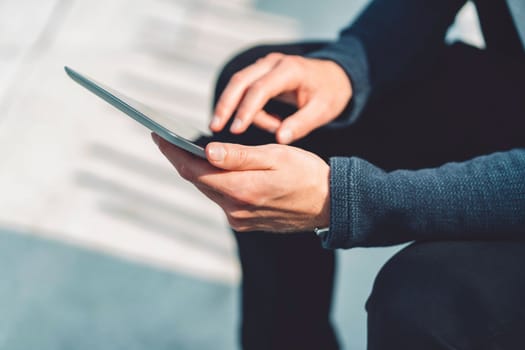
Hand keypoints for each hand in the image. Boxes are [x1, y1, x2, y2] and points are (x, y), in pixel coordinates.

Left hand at [152, 133, 329, 232]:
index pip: (193, 170)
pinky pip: (221, 199)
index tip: (157, 134)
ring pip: (208, 189)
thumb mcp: (275, 156)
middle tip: (167, 138)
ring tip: (186, 150)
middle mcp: (235, 209)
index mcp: (241, 189)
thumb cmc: (305, 173)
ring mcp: (239, 219)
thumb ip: (239, 156)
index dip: (172, 152)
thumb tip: (206, 152)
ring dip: (198, 171)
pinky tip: (214, 169)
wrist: (328, 203)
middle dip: (181, 159)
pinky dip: (214, 182)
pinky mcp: (244, 222)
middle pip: (197, 180)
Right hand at [210, 53, 351, 143]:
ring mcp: (264, 65)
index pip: (261, 88)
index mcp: (290, 69)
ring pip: (239, 85)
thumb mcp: (322, 111)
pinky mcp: (260, 72)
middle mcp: (273, 63)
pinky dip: (248, 108)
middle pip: (240, 81)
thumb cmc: (329, 93)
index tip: (235, 130)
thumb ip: (301, 124)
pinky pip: (245, 90)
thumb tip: (280, 139)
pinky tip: (269, 121)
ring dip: (241, 110)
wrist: (334, 77)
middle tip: (214, 127)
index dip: (247, 110)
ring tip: (273, 126)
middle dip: (226, 105)